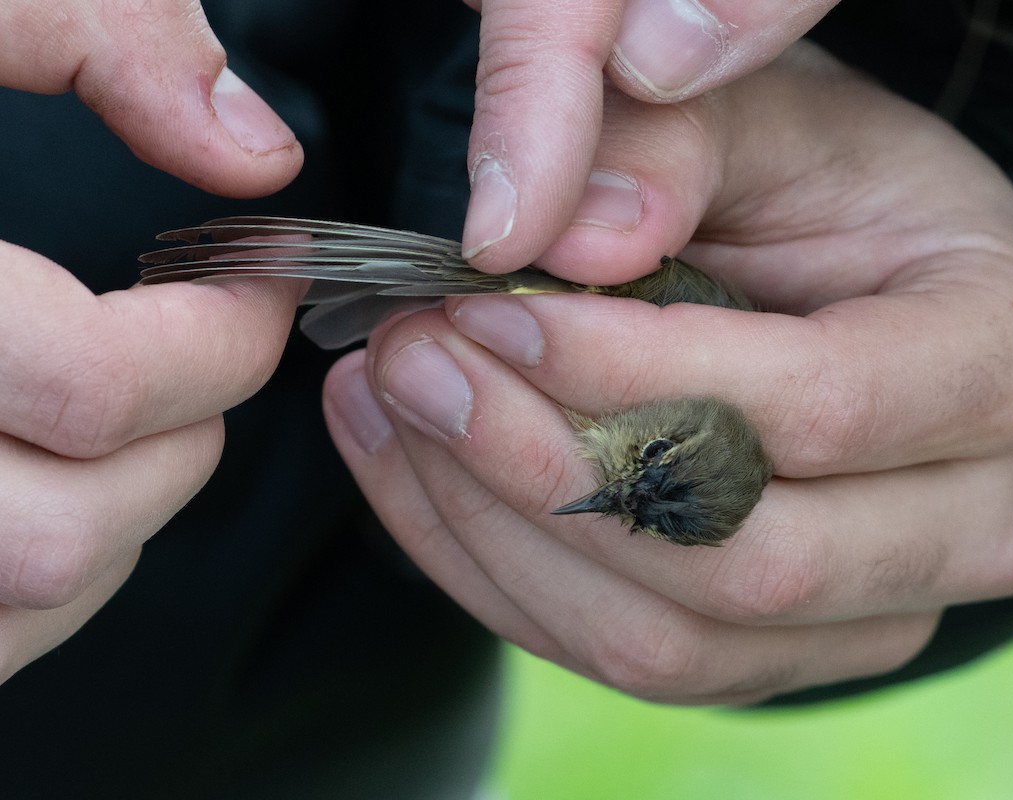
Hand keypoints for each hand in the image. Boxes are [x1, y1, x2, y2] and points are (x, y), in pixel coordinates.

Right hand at [0, 0, 303, 681]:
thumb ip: (88, 29)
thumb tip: (248, 149)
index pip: (93, 387)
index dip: (225, 342)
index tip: (260, 286)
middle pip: (63, 534)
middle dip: (184, 445)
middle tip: (205, 358)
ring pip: (19, 604)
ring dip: (122, 516)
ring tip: (132, 416)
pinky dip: (45, 579)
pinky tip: (50, 480)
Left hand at [323, 43, 1012, 703]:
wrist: (864, 281)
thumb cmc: (832, 185)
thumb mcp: (774, 116)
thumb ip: (675, 146)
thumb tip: (567, 240)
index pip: (819, 410)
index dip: (630, 373)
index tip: (486, 313)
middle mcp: (989, 515)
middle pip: (746, 559)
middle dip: (542, 464)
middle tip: (414, 361)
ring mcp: (890, 608)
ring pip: (670, 638)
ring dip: (500, 529)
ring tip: (397, 408)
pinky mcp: (795, 650)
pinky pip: (635, 657)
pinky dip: (505, 573)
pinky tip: (425, 470)